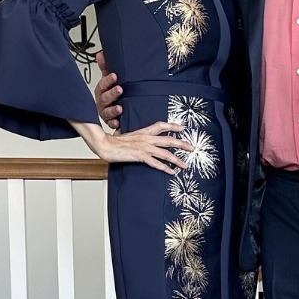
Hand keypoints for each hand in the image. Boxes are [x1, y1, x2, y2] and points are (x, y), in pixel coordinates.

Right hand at [71, 119, 193, 173]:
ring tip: (185, 165)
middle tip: (192, 147)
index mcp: (144, 132)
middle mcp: (147, 138)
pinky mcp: (140, 156)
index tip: (183, 127)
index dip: (173, 126)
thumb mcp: (129, 136)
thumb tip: (140, 139)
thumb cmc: (115, 142)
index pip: (161, 125)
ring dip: (177, 159)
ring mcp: (144, 147)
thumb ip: (137, 137)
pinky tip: (171, 172)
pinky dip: (164, 168)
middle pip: (169, 140)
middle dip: (182, 144)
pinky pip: (155, 163)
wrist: (106, 145)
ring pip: (165, 153)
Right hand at [94, 50, 121, 128]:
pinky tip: (118, 122)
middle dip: (112, 94)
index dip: (108, 80)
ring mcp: (105, 112)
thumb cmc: (110, 92)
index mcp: (101, 90)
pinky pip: (111, 124)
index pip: (102, 84)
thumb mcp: (109, 79)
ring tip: (120, 108)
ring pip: (107, 112)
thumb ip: (105, 67)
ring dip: (113, 110)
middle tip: (120, 89)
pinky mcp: (110, 122)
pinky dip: (114, 123)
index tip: (115, 76)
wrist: (115, 108)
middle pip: (105, 98)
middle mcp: (102, 102)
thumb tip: (101, 54)